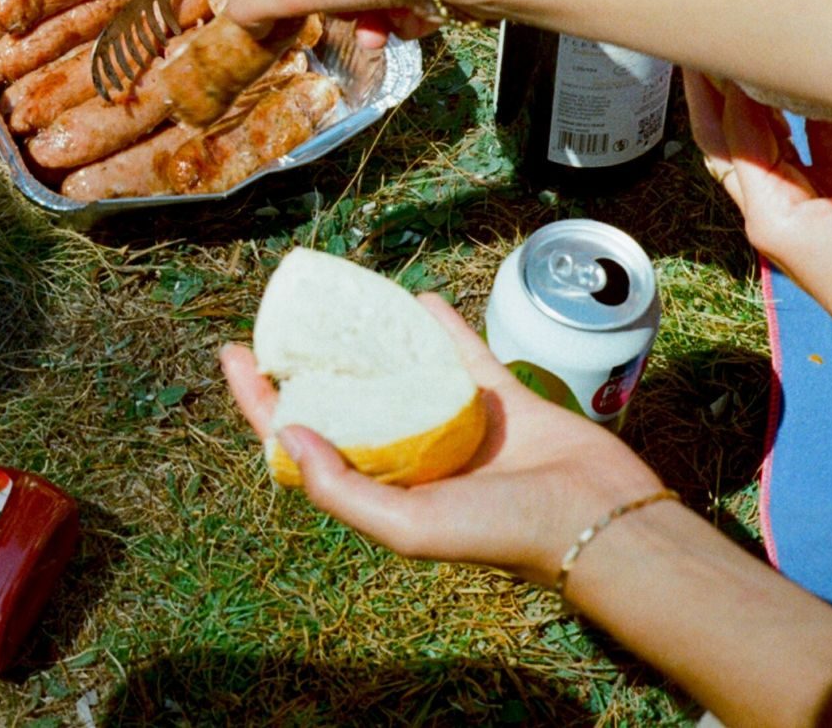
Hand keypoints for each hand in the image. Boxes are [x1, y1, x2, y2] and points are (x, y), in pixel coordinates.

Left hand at [220, 294, 664, 583]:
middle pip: (342, 398)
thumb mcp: (406, 525)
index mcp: (381, 485)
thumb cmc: (501, 532)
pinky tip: (414, 298)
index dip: (262, 400)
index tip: (234, 354)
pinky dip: (439, 325)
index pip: (302, 437)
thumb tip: (283, 430)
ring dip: (367, 339)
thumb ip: (341, 487)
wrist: (596, 520)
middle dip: (305, 363)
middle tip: (274, 321)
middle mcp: (409, 453)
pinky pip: (459, 351)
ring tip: (334, 304)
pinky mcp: (498, 396)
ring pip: (397, 369)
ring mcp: (452, 421)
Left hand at [686, 72, 831, 396]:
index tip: (718, 49)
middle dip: (718, 99)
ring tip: (750, 56)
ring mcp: (813, 208)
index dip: (728, 93)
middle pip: (735, 143)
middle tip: (701, 49)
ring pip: (779, 144)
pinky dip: (822, 122)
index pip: (737, 143)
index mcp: (770, 218)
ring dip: (767, 103)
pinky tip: (817, 89)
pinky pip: (825, 154)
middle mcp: (780, 211)